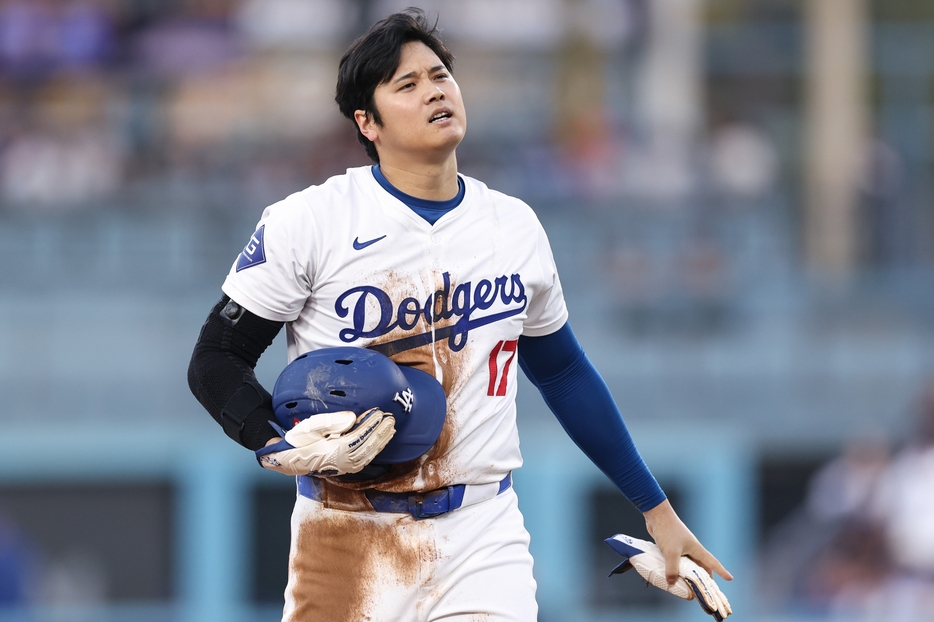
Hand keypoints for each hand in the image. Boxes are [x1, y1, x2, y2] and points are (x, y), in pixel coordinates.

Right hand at [254, 408, 394, 475]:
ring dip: (381, 441)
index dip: (371, 425)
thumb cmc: (298, 441)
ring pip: (369, 453)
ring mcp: (346, 466)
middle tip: (391, 419)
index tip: (380, 413)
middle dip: (381, 432)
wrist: (289, 460)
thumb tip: (352, 418)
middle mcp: (343, 461)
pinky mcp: (346, 468)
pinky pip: (366, 459)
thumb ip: (331, 421)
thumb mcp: (310, 426)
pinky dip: (375, 450)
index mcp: (335, 450)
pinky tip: (380, 442)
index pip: (359, 436)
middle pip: (368, 445)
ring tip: (390, 428)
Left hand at [605, 533, 731, 620]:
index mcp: (696, 549)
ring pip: (688, 564)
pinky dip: (677, 569)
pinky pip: (677, 561)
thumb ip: (672, 569)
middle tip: (704, 590)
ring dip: (688, 574)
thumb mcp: (671, 552)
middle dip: (703, 578)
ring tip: (687, 586)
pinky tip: (671, 574)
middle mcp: (691, 549)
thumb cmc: (668, 531)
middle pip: (701, 566)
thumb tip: (672, 584)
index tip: (730, 578)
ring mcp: (682, 547)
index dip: (721, 571)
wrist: (657, 515)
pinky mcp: (672, 546)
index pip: (712, 562)